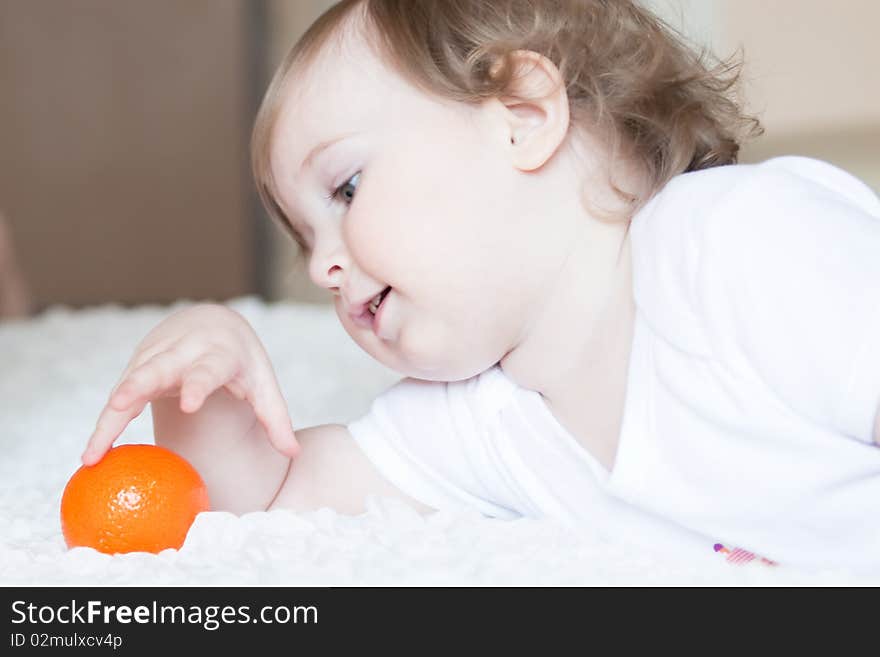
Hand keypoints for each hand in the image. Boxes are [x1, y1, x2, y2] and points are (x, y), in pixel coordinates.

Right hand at [82, 303, 299, 464]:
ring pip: (128, 383)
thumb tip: (294, 453)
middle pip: (157, 368)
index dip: (198, 384)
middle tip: (119, 407)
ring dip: (110, 414)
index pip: (208, 369)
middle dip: (137, 385)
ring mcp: (156, 356)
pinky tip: (94, 452)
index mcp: (219, 354)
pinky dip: (106, 421)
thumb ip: (276, 418)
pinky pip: (119, 395)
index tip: (190, 404)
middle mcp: (183, 352)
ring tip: (94, 452)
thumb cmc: (241, 361)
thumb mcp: (263, 384)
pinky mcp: (138, 366)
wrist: (212, 324)